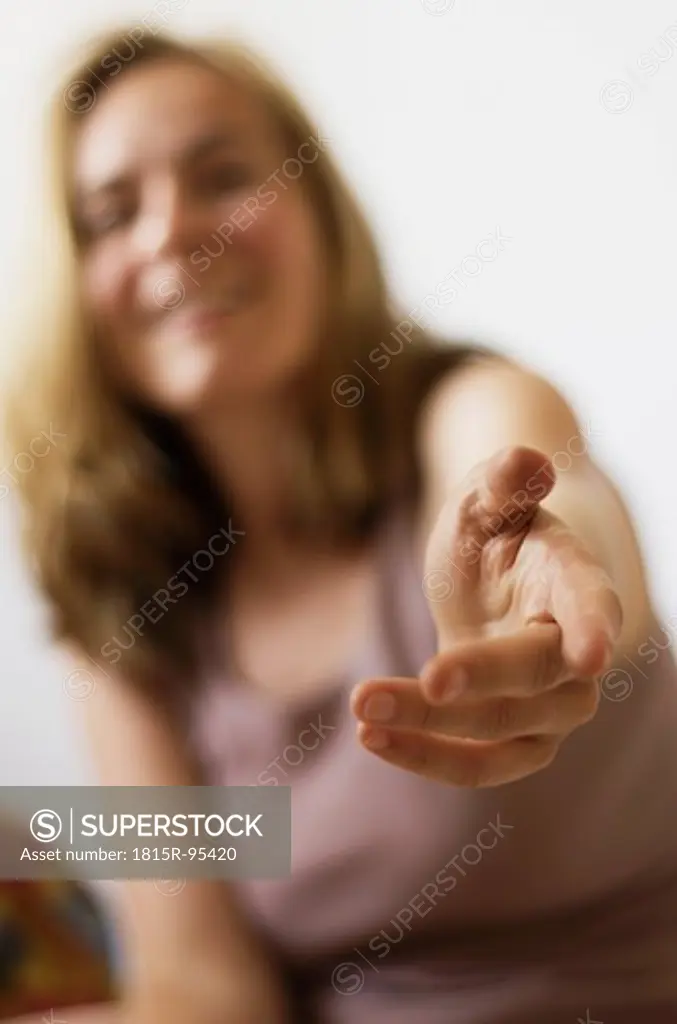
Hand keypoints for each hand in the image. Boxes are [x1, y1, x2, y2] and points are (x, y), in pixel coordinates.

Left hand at [351, 446, 622, 786]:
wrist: (488, 586)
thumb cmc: (491, 534)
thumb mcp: (484, 500)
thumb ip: (501, 482)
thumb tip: (526, 460)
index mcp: (576, 584)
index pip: (594, 607)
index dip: (594, 629)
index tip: (590, 655)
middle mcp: (576, 655)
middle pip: (537, 679)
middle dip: (480, 681)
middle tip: (424, 678)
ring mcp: (553, 708)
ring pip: (501, 733)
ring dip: (431, 728)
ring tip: (362, 710)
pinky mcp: (518, 743)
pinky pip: (479, 766)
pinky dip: (424, 756)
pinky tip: (370, 737)